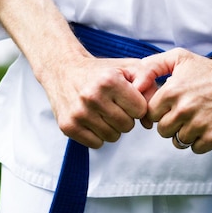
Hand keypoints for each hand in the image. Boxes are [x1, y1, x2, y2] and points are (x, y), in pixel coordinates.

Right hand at [39, 55, 154, 148]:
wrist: (63, 69)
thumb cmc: (101, 70)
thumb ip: (149, 86)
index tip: (126, 97)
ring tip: (102, 111)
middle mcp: (92, 97)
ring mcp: (78, 113)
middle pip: (127, 126)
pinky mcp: (68, 126)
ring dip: (112, 127)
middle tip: (113, 104)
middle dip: (125, 117)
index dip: (136, 105)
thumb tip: (149, 122)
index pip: (140, 110)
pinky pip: (96, 144)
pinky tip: (91, 119)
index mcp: (109, 81)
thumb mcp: (129, 68)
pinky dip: (97, 135)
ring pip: (113, 137)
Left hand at [140, 48, 211, 153]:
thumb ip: (152, 66)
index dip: (161, 111)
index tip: (173, 105)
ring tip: (199, 118)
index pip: (151, 114)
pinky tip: (209, 126)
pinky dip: (201, 141)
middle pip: (162, 131)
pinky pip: (196, 149)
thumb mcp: (179, 58)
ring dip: (186, 133)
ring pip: (178, 141)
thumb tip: (135, 85)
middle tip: (187, 112)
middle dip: (172, 124)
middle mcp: (184, 109)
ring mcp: (199, 125)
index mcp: (171, 92)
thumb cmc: (209, 70)